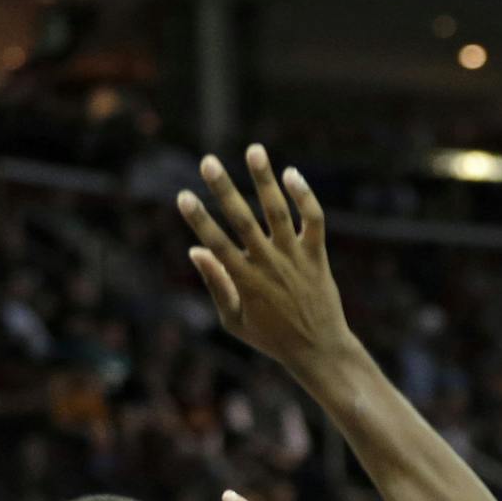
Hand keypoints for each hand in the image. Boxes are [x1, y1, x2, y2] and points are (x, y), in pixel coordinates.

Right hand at [176, 146, 354, 374]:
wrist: (319, 350)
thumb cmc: (271, 337)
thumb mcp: (234, 320)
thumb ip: (215, 284)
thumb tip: (194, 250)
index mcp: (245, 281)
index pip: (216, 244)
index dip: (198, 219)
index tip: (182, 195)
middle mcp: (269, 265)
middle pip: (243, 221)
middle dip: (223, 189)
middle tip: (207, 161)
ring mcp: (295, 258)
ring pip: (278, 212)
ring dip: (265, 180)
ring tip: (254, 151)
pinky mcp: (317, 256)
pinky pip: (313, 220)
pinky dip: (305, 197)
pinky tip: (291, 174)